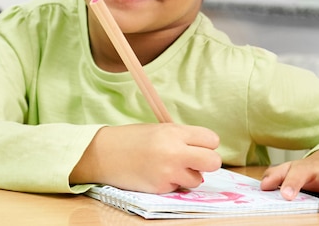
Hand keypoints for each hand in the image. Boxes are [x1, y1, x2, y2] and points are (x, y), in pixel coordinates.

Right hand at [70, 123, 221, 192]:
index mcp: (174, 132)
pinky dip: (172, 183)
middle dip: (208, 162)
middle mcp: (175, 152)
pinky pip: (178, 188)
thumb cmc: (132, 138)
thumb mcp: (160, 129)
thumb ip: (182, 137)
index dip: (207, 144)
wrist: (103, 154)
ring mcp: (168, 172)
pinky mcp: (161, 188)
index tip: (198, 145)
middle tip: (195, 161)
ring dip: (188, 175)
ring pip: (198, 179)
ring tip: (170, 167)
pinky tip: (157, 174)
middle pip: (214, 161)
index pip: (212, 139)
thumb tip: (204, 150)